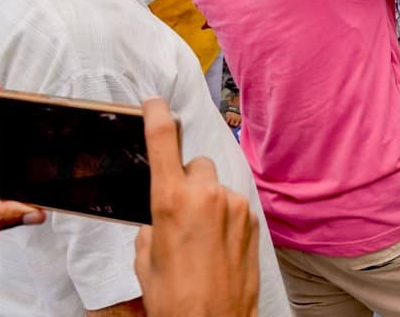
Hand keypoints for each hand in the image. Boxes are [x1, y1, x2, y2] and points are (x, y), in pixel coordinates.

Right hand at [135, 98, 258, 316]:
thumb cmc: (175, 299)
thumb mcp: (147, 260)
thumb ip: (153, 225)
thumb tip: (161, 216)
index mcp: (171, 200)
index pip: (164, 140)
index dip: (157, 114)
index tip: (154, 102)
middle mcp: (206, 195)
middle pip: (195, 165)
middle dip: (186, 181)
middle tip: (180, 213)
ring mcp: (234, 205)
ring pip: (216, 186)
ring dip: (207, 202)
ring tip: (201, 239)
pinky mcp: (252, 219)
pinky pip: (233, 205)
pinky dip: (224, 217)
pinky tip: (217, 246)